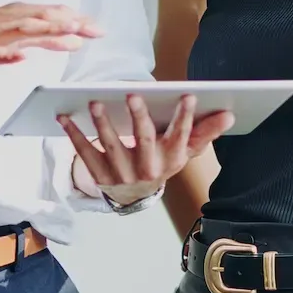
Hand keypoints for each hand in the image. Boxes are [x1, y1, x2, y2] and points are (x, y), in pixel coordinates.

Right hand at [0, 3, 100, 81]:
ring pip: (21, 32)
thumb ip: (37, 35)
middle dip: (69, 24)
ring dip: (46, 32)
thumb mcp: (7, 34)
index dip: (75, 20)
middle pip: (41, 20)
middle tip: (95, 31)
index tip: (98, 28)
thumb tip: (71, 35)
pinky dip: (7, 54)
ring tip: (69, 35)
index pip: (49, 14)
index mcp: (11, 16)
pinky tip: (21, 57)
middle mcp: (3, 21)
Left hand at [58, 93, 234, 194]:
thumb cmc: (161, 163)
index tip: (187, 96)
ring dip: (103, 123)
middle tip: (133, 95)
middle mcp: (148, 168)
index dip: (185, 118)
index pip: (181, 137)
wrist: (134, 197)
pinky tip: (63, 116)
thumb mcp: (184, 152)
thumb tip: (228, 114)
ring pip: (111, 145)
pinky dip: (73, 134)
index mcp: (171, 159)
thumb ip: (205, 132)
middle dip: (139, 118)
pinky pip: (84, 152)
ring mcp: (122, 173)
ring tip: (95, 102)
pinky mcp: (99, 174)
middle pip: (144, 140)